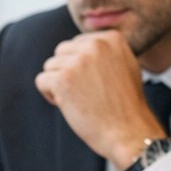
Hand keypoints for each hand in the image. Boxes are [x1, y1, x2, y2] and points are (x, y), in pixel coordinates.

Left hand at [33, 32, 165, 166]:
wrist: (128, 132)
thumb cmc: (125, 105)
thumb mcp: (124, 66)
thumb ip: (105, 52)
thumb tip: (81, 45)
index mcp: (111, 39)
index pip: (78, 44)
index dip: (80, 66)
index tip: (95, 83)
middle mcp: (95, 45)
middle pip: (62, 52)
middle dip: (67, 72)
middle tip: (84, 94)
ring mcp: (78, 61)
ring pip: (50, 66)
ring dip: (58, 84)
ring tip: (78, 100)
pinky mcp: (63, 80)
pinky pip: (41, 81)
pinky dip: (50, 95)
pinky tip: (67, 105)